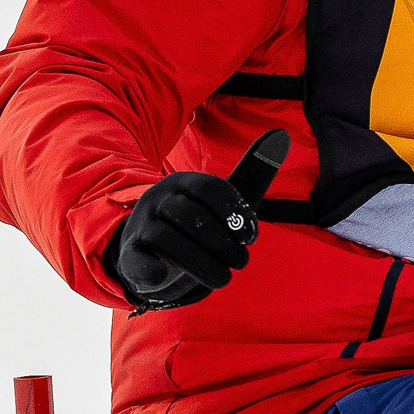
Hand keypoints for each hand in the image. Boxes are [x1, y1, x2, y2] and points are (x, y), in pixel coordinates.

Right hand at [104, 129, 288, 311]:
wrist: (155, 246)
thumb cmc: (202, 220)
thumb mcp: (227, 198)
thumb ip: (254, 170)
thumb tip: (281, 135)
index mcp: (184, 182)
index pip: (209, 188)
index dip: (234, 213)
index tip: (251, 238)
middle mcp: (160, 199)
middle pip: (188, 214)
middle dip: (220, 241)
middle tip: (241, 261)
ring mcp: (142, 226)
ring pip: (165, 238)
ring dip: (200, 262)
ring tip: (224, 278)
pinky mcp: (131, 254)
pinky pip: (136, 258)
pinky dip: (150, 268)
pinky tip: (167, 276)